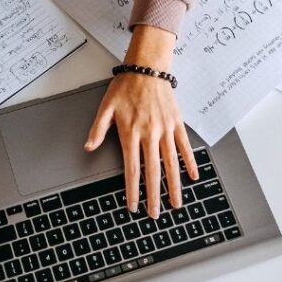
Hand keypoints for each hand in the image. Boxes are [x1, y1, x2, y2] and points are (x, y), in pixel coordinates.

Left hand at [84, 26, 198, 217]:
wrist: (147, 67)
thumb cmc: (125, 86)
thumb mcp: (105, 106)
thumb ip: (98, 129)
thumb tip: (88, 146)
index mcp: (131, 133)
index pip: (133, 169)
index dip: (133, 190)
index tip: (133, 206)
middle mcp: (150, 134)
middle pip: (153, 171)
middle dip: (154, 196)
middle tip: (155, 214)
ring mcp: (165, 129)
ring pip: (172, 163)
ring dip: (174, 185)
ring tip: (176, 204)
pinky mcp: (177, 123)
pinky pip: (185, 146)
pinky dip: (190, 161)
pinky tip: (193, 176)